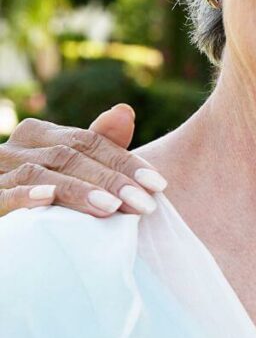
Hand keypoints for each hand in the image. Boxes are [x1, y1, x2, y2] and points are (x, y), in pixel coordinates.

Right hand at [0, 105, 167, 216]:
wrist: (5, 226)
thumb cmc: (41, 191)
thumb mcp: (73, 167)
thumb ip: (99, 144)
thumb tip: (125, 110)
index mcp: (40, 134)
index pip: (91, 141)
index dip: (126, 162)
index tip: (159, 184)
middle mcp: (17, 148)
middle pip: (71, 156)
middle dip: (112, 180)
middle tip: (145, 203)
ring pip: (43, 174)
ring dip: (80, 190)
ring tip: (112, 207)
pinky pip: (6, 193)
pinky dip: (27, 194)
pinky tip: (49, 199)